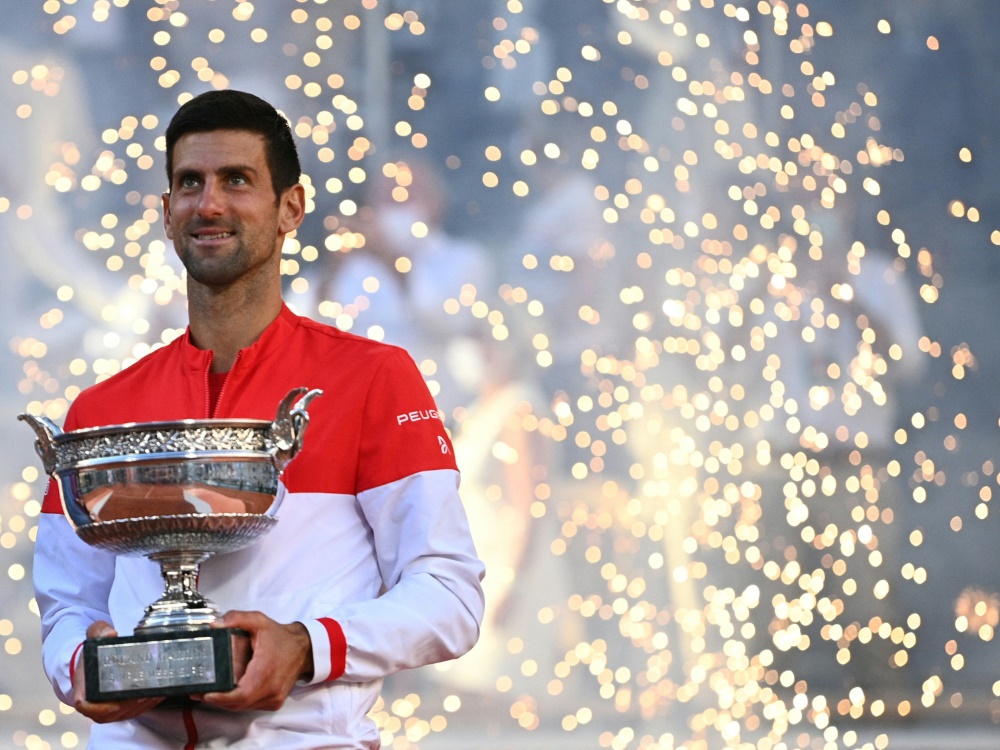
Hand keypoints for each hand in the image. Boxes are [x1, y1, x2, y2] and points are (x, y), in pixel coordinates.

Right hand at [72, 621, 162, 722]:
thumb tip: (111, 634)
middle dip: (128, 706)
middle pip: (108, 713)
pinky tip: (158, 696)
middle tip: (145, 695)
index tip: (115, 703)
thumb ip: (99, 630)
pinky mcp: (119, 709)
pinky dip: (145, 706)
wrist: (96, 660)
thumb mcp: (95, 635)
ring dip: (138, 707)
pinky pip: (131, 712)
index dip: (98, 707)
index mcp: (82, 687)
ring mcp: (106, 708)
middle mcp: (93, 702)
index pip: (84, 704)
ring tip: (154, 694)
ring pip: (122, 714)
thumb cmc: (94, 651)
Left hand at [198, 610, 312, 711]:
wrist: (303, 648)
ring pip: (244, 707)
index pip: (242, 693)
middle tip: (201, 692)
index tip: (207, 694)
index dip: (222, 698)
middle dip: (218, 700)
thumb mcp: (259, 621)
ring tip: (210, 693)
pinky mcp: (275, 702)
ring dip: (227, 702)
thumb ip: (236, 618)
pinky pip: (252, 706)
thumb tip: (215, 625)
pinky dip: (239, 702)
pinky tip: (229, 694)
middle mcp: (272, 688)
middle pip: (239, 703)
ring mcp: (274, 697)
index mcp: (266, 670)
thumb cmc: (280, 637)